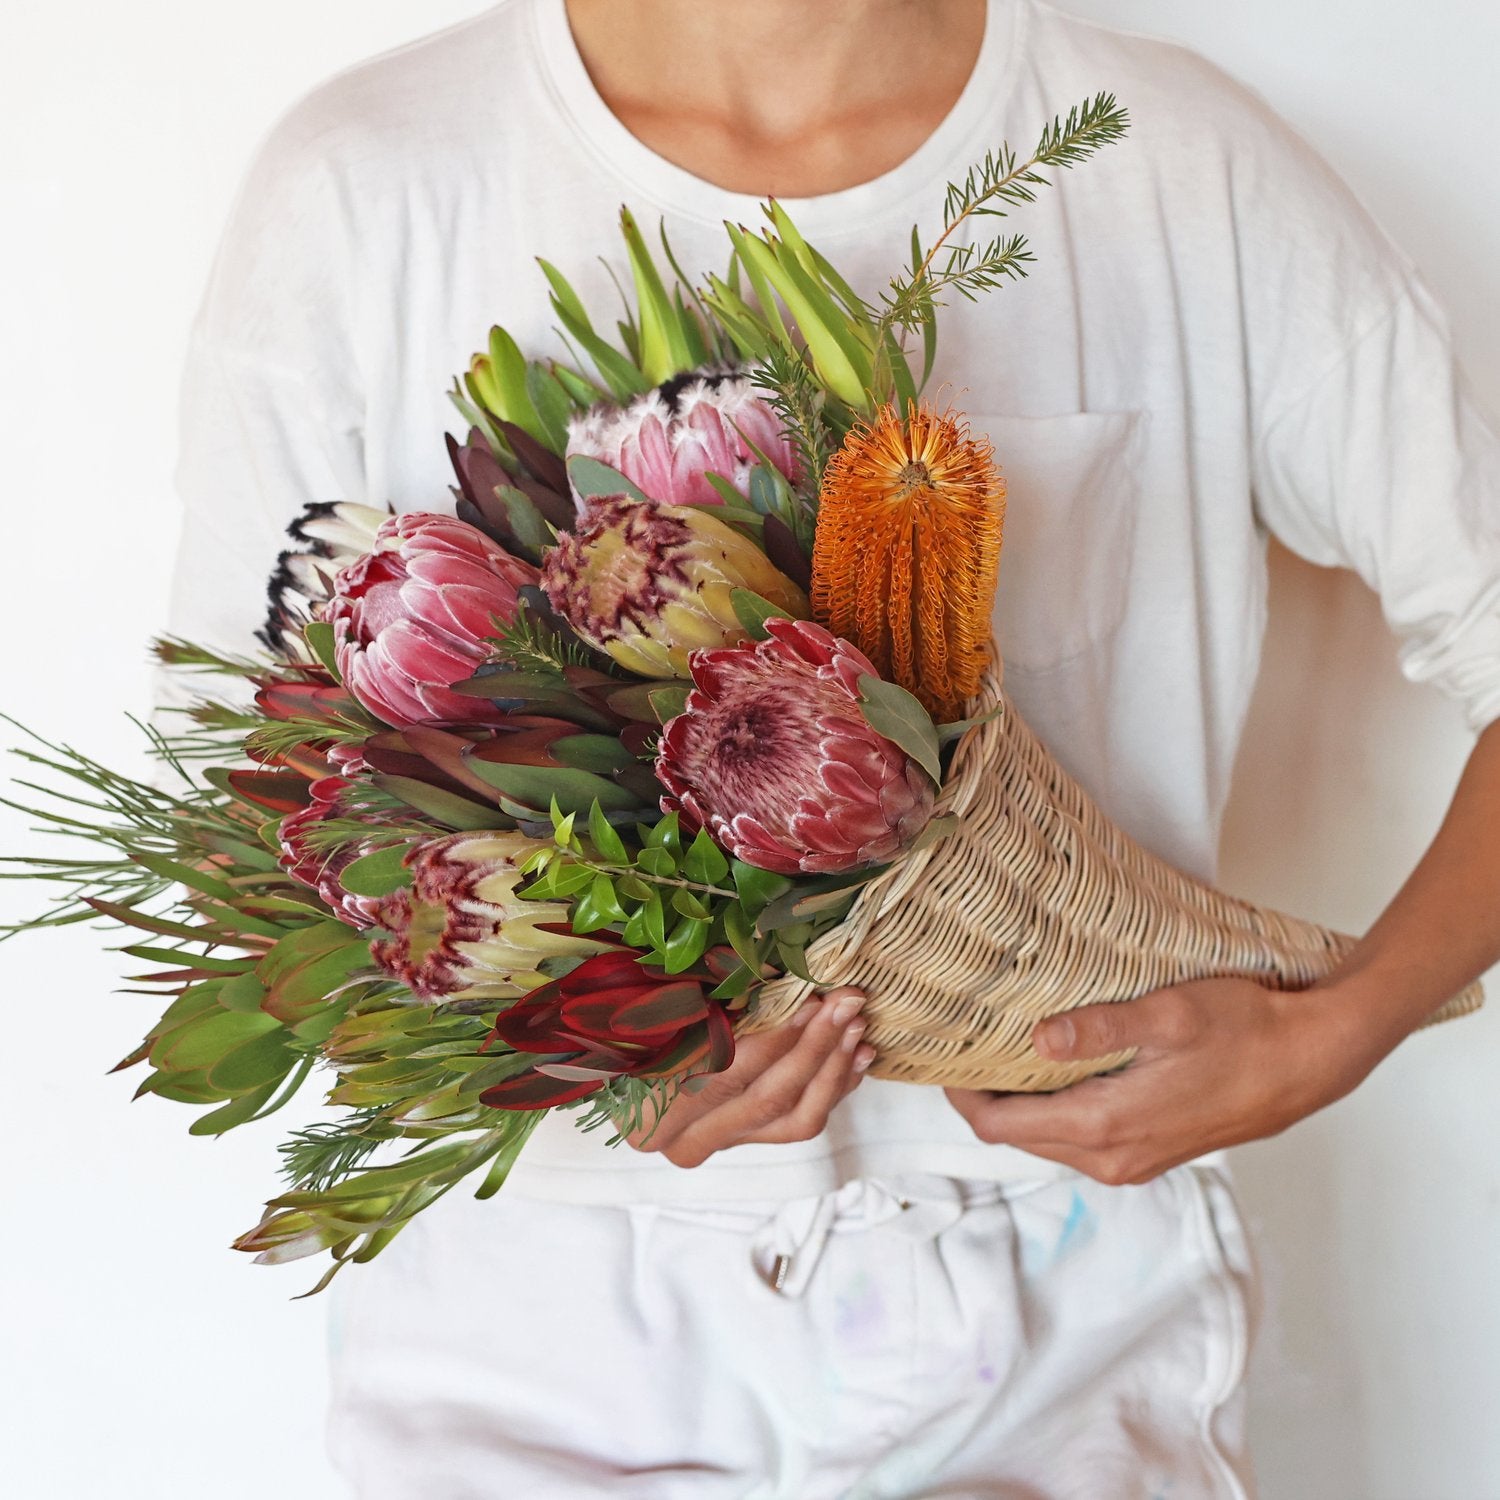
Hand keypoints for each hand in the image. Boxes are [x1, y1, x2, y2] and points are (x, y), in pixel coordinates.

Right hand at [626, 987, 875, 1167]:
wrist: (611, 1063)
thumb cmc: (629, 1022)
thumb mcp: (658, 1005)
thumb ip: (708, 997)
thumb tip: (778, 972)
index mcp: (651, 1108)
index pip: (729, 1072)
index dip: (778, 1035)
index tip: (813, 997)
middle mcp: (683, 1140)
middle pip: (769, 1099)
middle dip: (818, 1047)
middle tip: (848, 1002)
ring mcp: (718, 1145)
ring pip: (795, 1121)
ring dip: (834, 1070)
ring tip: (858, 1026)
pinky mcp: (746, 1142)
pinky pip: (801, 1123)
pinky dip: (833, 1087)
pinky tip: (855, 1055)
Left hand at [945, 977, 1378, 1185]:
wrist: (1311, 1061)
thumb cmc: (1244, 1030)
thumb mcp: (1168, 1015)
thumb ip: (1098, 1029)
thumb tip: (1037, 1036)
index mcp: (1106, 1126)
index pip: (1001, 1126)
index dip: (962, 1093)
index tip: (945, 1051)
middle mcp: (1113, 1157)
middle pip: (1018, 1135)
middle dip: (985, 1094)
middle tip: (968, 1040)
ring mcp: (1134, 1160)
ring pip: (1049, 1138)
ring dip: (1021, 1102)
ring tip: (1004, 1045)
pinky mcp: (1152, 1150)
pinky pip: (1082, 1137)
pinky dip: (1056, 1107)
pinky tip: (1058, 1065)